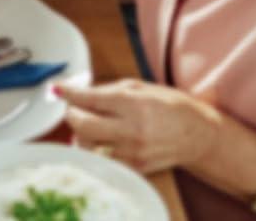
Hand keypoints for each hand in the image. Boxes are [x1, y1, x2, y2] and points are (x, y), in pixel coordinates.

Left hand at [58, 79, 219, 174]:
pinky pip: (105, 161)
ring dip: (81, 135)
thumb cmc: (169, 105)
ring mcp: (134, 153)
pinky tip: (99, 141)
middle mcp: (132, 130)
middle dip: (72, 114)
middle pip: (84, 126)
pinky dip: (96, 151)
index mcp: (133, 104)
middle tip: (72, 108)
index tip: (57, 89)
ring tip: (87, 125)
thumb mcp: (140, 87)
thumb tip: (81, 92)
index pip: (90, 99)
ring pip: (90, 147)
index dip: (69, 93)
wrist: (198, 135)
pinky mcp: (136, 169)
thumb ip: (108, 90)